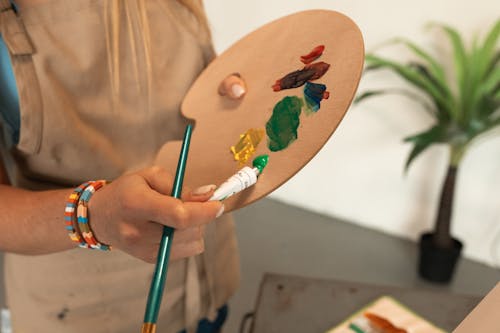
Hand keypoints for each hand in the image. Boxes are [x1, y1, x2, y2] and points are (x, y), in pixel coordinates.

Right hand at [88, 166, 222, 262]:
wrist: (100, 217)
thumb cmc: (127, 191)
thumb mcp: (149, 176)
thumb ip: (179, 185)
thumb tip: (208, 194)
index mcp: (136, 204)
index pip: (178, 215)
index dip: (204, 211)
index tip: (219, 204)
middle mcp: (138, 231)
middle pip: (188, 231)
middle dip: (202, 216)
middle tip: (197, 202)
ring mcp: (144, 249)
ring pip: (192, 243)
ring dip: (196, 228)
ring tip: (180, 214)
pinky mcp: (151, 259)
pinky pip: (187, 251)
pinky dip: (189, 238)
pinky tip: (175, 227)